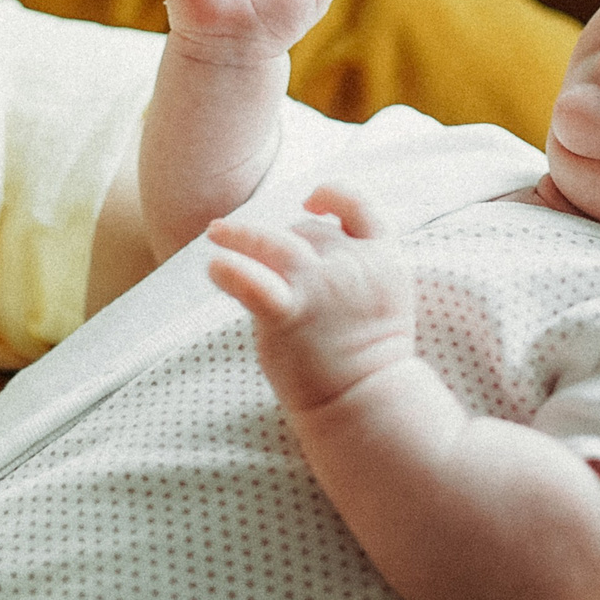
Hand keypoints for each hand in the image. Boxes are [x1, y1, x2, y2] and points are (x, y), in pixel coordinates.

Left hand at [204, 185, 413, 413]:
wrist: (365, 404)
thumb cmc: (368, 357)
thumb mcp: (382, 298)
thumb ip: (357, 266)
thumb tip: (311, 236)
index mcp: (384, 259)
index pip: (360, 206)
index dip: (334, 195)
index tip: (310, 201)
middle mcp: (354, 267)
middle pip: (307, 232)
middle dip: (284, 241)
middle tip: (258, 253)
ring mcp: (321, 289)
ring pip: (274, 242)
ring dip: (241, 233)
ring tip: (215, 232)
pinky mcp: (289, 315)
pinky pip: (251, 282)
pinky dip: (229, 270)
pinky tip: (214, 267)